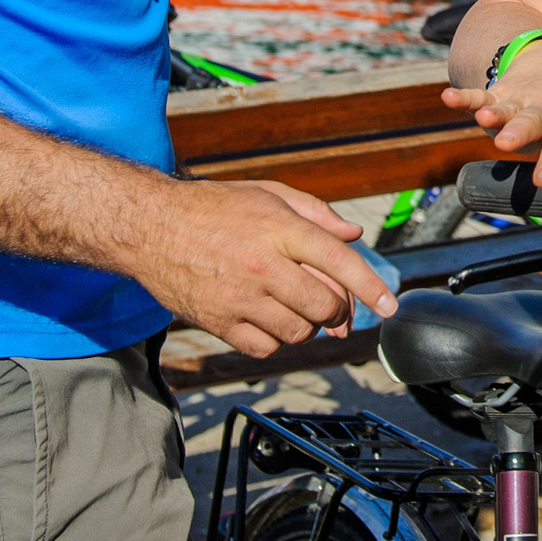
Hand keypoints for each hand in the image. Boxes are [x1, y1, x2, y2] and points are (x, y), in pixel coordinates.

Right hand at [127, 179, 394, 359]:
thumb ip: (316, 214)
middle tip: (331, 304)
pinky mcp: (217, 322)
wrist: (150, 226)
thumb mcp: (267, 193)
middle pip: (324, 305)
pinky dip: (274, 340)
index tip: (390, 307)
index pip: (338, 261)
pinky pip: (265, 347)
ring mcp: (239, 297)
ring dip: (306, 325)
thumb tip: (353, 237)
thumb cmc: (213, 207)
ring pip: (298, 332)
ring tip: (292, 306)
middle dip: (337, 310)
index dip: (370, 286)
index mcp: (279, 229)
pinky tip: (267, 319)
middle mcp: (262, 265)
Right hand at [440, 41, 541, 186]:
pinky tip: (448, 97)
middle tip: (505, 144)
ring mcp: (520, 99)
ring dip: (494, 113)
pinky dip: (465, 97)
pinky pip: (480, 95)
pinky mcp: (499, 92)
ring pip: (505, 108)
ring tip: (483, 119)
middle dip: (518, 132)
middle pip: (531, 122)